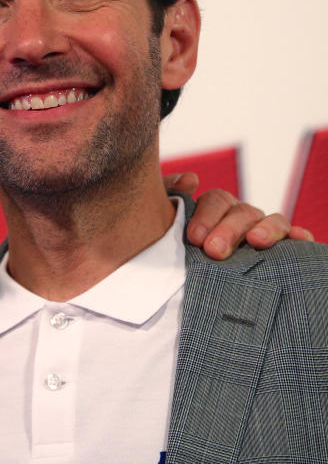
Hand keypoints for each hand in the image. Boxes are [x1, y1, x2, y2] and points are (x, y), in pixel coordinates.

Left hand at [164, 172, 313, 259]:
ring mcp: (264, 231)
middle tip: (213, 250)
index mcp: (216, 208)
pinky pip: (296, 239)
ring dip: (266, 229)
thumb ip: (170, 194)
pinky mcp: (283, 251)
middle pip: (242, 212)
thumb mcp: (163, 218)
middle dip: (229, 230)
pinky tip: (300, 239)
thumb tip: (190, 179)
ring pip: (272, 221)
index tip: (194, 238)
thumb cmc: (174, 247)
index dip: (205, 216)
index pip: (216, 201)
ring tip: (256, 241)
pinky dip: (299, 236)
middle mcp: (242, 217)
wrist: (187, 284)